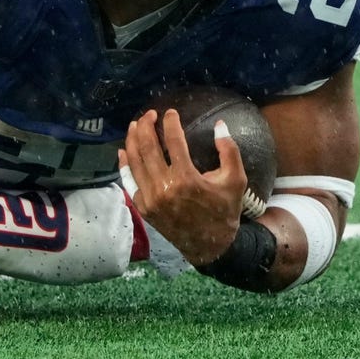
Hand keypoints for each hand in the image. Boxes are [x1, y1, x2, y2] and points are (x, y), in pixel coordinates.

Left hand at [119, 109, 246, 266]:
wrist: (210, 246)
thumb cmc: (224, 211)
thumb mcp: (236, 181)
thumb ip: (229, 150)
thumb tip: (220, 124)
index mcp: (187, 178)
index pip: (173, 141)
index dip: (170, 122)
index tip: (170, 112)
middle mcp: (164, 187)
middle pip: (147, 147)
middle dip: (146, 125)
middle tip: (149, 114)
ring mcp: (150, 198)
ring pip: (134, 162)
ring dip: (132, 140)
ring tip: (136, 125)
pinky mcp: (143, 207)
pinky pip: (129, 181)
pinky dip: (124, 164)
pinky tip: (123, 151)